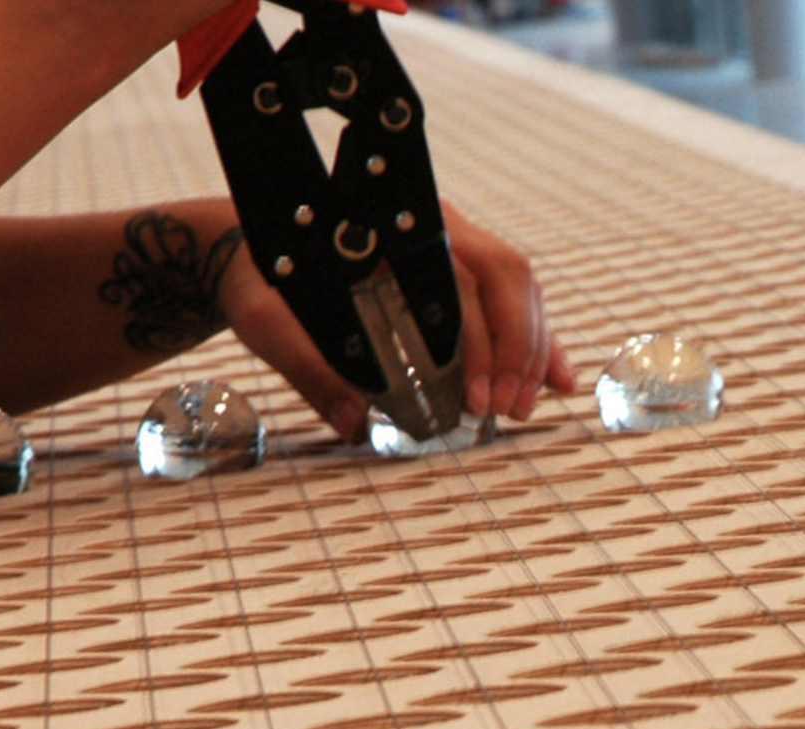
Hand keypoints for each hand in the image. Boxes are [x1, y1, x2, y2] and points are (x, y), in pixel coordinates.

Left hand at [221, 200, 575, 439]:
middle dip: (519, 349)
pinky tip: (557, 380)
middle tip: (507, 409)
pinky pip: (514, 301)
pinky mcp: (456, 270)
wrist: (247, 249)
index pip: (464, 277)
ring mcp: (451, 245)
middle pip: (508, 279)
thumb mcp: (269, 323)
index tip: (476, 397)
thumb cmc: (261, 280)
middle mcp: (432, 228)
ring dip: (533, 350)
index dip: (483, 341)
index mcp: (391, 229)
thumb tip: (355, 423)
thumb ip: (310, 370)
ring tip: (524, 407)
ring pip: (520, 289)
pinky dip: (538, 342)